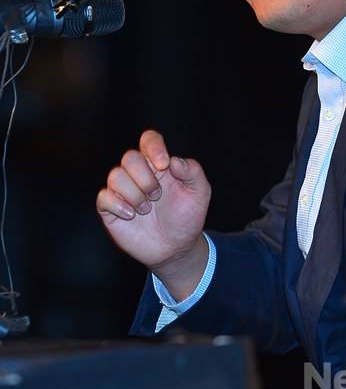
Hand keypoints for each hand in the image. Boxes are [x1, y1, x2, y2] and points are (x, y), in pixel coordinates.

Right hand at [97, 130, 210, 273]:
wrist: (176, 248)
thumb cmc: (187, 216)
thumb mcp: (200, 192)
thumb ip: (192, 171)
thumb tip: (174, 160)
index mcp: (158, 164)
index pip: (148, 140)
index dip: (153, 147)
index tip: (163, 165)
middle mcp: (139, 173)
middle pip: (130, 157)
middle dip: (145, 178)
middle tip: (157, 195)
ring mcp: (123, 191)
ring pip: (115, 176)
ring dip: (134, 194)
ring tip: (147, 209)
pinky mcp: (111, 209)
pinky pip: (103, 197)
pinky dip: (117, 205)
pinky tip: (132, 215)